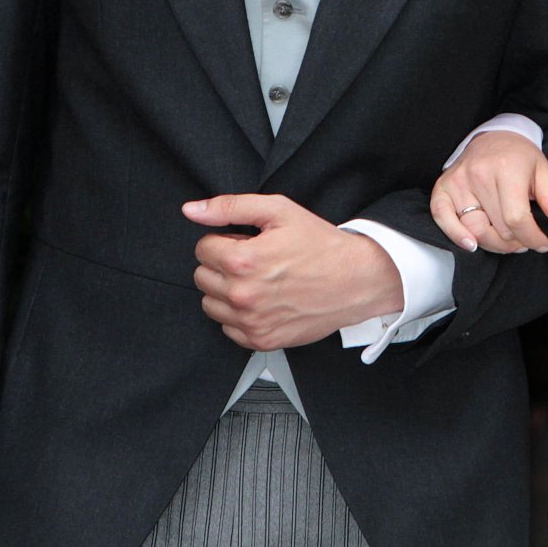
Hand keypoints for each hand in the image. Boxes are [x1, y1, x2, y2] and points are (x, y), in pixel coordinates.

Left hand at [183, 193, 403, 349]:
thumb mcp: (279, 211)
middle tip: (253, 258)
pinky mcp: (261, 340)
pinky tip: (263, 300)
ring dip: (226, 290)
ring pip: (210, 304)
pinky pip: (227, 328)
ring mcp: (251, 321)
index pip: (202, 248)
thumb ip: (231, 207)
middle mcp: (242, 295)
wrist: (355, 280)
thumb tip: (192, 210)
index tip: (245, 241)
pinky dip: (239, 315)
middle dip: (222, 263)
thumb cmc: (320, 245)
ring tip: (257, 279)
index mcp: (243, 260)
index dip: (224, 239)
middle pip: (202, 276)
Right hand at [431, 130, 547, 254]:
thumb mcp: (543, 170)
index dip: (532, 238)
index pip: (517, 218)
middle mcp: (479, 174)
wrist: (493, 137)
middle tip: (525, 241)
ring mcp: (458, 180)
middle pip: (497, 228)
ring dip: (493, 244)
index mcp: (507, 168)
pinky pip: (442, 217)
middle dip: (516, 242)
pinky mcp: (443, 186)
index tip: (541, 244)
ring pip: (474, 229)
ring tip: (508, 241)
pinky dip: (455, 235)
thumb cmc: (519, 157)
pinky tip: (471, 244)